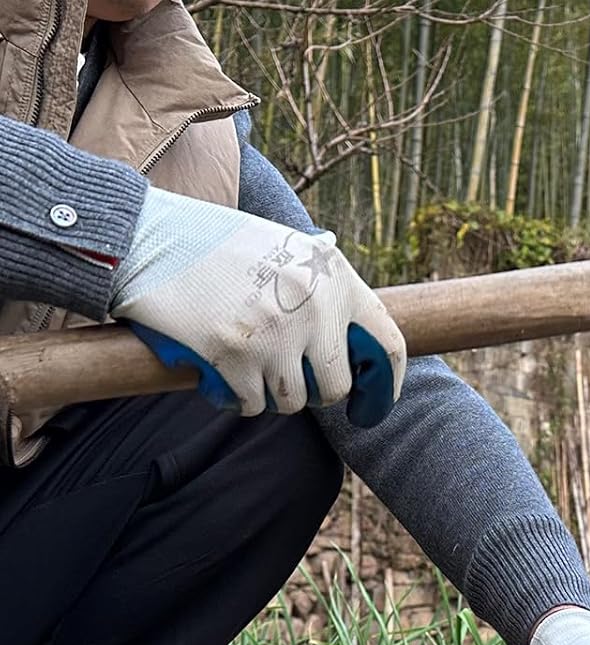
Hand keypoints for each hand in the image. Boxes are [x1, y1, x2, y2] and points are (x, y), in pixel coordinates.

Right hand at [109, 186, 405, 425]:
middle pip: (336, 386)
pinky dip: (236, 398)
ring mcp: (273, 331)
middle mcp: (312, 303)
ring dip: (270, 394)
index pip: (388, 345)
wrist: (144, 235)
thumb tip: (362, 335)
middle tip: (290, 380)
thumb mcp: (284, 247)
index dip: (385, 386)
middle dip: (315, 393)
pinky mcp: (233, 354)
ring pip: (293, 401)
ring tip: (248, 367)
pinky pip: (252, 405)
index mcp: (334, 274)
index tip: (371, 405)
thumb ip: (322, 285)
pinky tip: (220, 374)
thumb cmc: (215, 245)